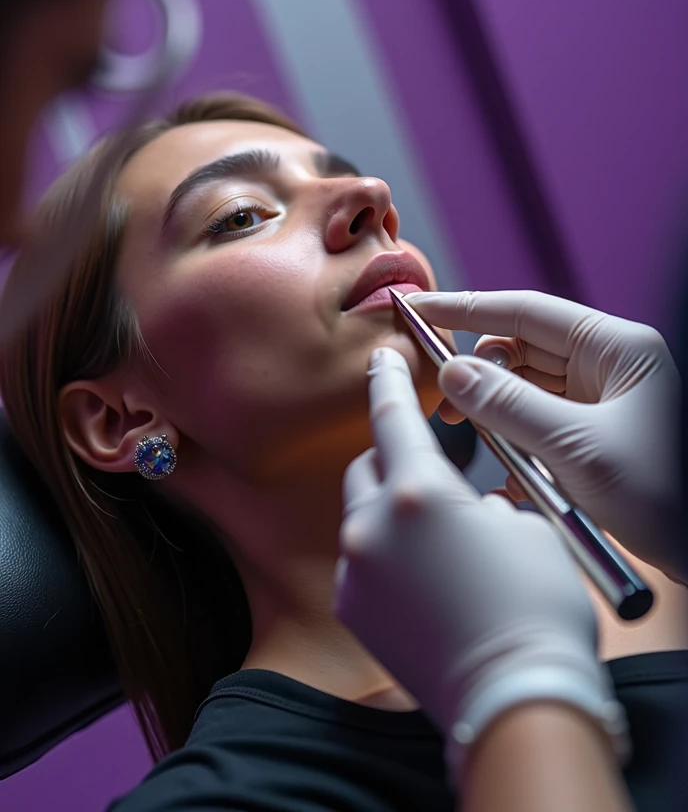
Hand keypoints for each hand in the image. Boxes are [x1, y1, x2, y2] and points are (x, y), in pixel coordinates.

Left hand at [335, 348, 625, 774]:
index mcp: (419, 491)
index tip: (381, 356)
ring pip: (362, 517)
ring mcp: (355, 569)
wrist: (516, 699)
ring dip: (390, 517)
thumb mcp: (524, 531)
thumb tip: (471, 513)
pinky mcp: (351, 609)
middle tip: (432, 485)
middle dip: (393, 464)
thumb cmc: (534, 608)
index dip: (388, 380)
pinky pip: (360, 563)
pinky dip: (384, 560)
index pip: (393, 416)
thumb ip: (482, 504)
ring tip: (437, 550)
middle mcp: (374, 524)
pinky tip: (422, 588)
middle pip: (368, 468)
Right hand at [408, 290, 683, 580]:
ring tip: (473, 440)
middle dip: (478, 373)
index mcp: (616, 348)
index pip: (525, 311)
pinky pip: (540, 428)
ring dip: (496, 416)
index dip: (465, 309)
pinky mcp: (594, 440)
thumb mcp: (578, 449)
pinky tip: (510, 479)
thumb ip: (509, 407)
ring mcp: (602, 404)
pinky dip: (517, 448)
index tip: (418, 308)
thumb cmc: (665, 495)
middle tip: (441, 403)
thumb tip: (452, 374)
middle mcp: (608, 368)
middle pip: (521, 351)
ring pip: (526, 392)